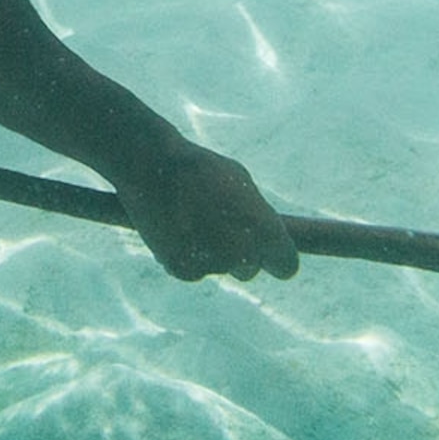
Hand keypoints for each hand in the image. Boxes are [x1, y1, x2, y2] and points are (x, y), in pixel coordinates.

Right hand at [113, 143, 296, 282]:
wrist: (152, 168)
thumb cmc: (201, 169)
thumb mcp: (241, 184)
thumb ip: (255, 215)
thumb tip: (259, 233)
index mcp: (265, 230)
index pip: (286, 265)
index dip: (277, 260)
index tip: (269, 255)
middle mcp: (243, 253)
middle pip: (249, 269)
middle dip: (239, 255)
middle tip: (220, 227)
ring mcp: (212, 265)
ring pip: (218, 267)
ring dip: (210, 253)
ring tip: (190, 219)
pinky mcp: (183, 271)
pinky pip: (192, 269)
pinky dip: (185, 255)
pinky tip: (174, 229)